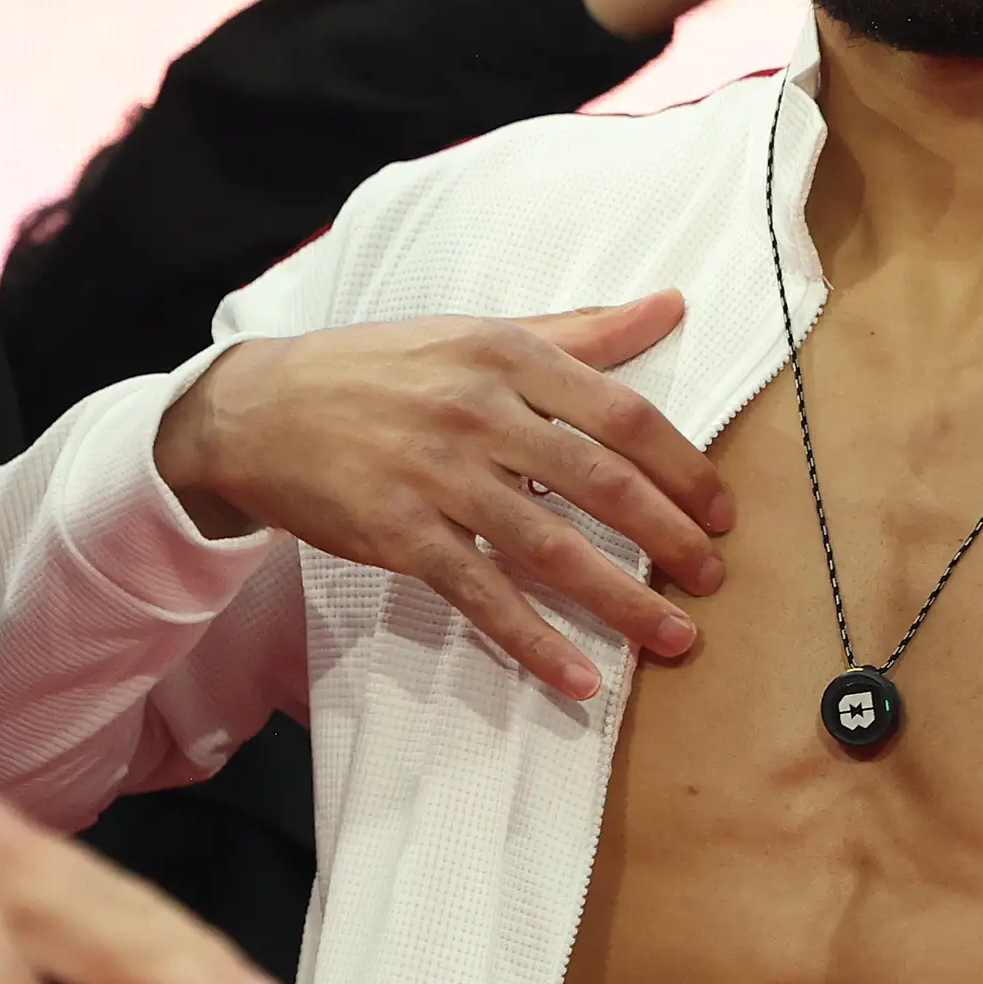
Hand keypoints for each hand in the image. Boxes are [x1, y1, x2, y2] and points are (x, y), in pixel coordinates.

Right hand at [153, 292, 731, 700]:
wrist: (258, 409)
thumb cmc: (382, 369)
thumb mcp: (479, 332)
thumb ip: (579, 331)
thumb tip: (670, 305)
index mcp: (508, 356)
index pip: (622, 414)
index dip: (684, 467)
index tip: (724, 510)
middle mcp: (478, 412)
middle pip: (600, 483)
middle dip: (670, 537)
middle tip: (714, 578)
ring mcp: (437, 478)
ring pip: (551, 548)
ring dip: (623, 601)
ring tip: (675, 636)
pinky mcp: (400, 535)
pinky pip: (482, 596)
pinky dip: (535, 641)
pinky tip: (580, 678)